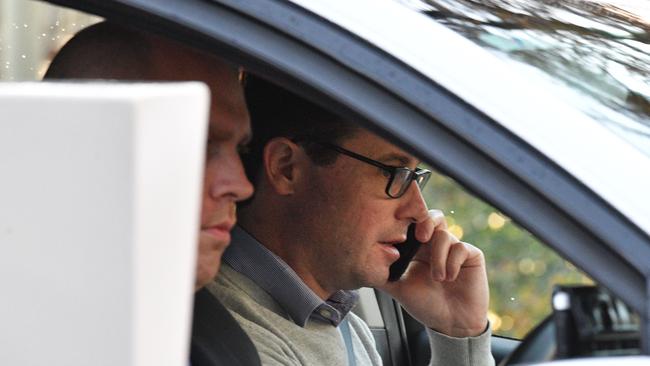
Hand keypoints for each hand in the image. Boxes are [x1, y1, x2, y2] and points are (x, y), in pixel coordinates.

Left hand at [378, 209, 488, 336]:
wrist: (451, 324)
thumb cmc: (425, 305)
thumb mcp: (398, 287)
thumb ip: (382, 271)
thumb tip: (361, 259)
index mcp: (417, 248)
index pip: (412, 224)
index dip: (406, 221)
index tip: (398, 229)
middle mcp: (435, 244)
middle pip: (432, 216)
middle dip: (425, 221)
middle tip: (421, 237)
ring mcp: (454, 248)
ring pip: (444, 234)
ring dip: (438, 256)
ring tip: (437, 278)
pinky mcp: (471, 255)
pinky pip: (461, 247)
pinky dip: (452, 263)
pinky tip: (449, 278)